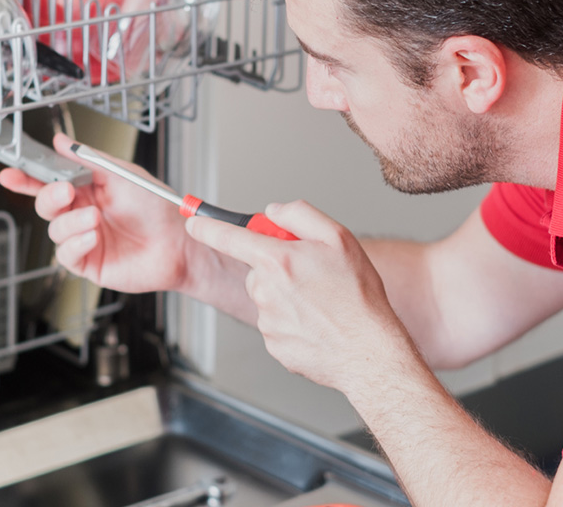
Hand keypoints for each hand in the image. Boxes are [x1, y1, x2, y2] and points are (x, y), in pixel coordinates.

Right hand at [0, 133, 190, 293]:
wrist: (179, 243)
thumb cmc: (158, 208)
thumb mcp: (123, 173)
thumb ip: (89, 158)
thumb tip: (61, 141)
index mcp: (88, 188)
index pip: (49, 180)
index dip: (27, 177)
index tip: (10, 172)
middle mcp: (82, 213)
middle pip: (45, 204)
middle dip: (48, 196)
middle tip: (65, 192)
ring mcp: (84, 238)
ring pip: (55, 229)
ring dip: (71, 222)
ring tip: (96, 218)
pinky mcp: (88, 262)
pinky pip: (66, 254)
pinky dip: (76, 243)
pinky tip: (94, 236)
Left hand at [186, 199, 407, 392]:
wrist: (369, 351)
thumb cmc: (358, 296)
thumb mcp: (339, 238)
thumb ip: (300, 215)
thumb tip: (274, 211)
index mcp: (277, 261)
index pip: (228, 237)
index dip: (207, 226)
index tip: (194, 221)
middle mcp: (265, 290)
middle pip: (256, 268)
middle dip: (277, 266)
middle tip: (312, 274)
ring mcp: (267, 320)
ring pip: (266, 297)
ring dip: (285, 294)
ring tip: (320, 302)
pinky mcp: (273, 344)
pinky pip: (274, 323)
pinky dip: (291, 320)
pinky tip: (316, 322)